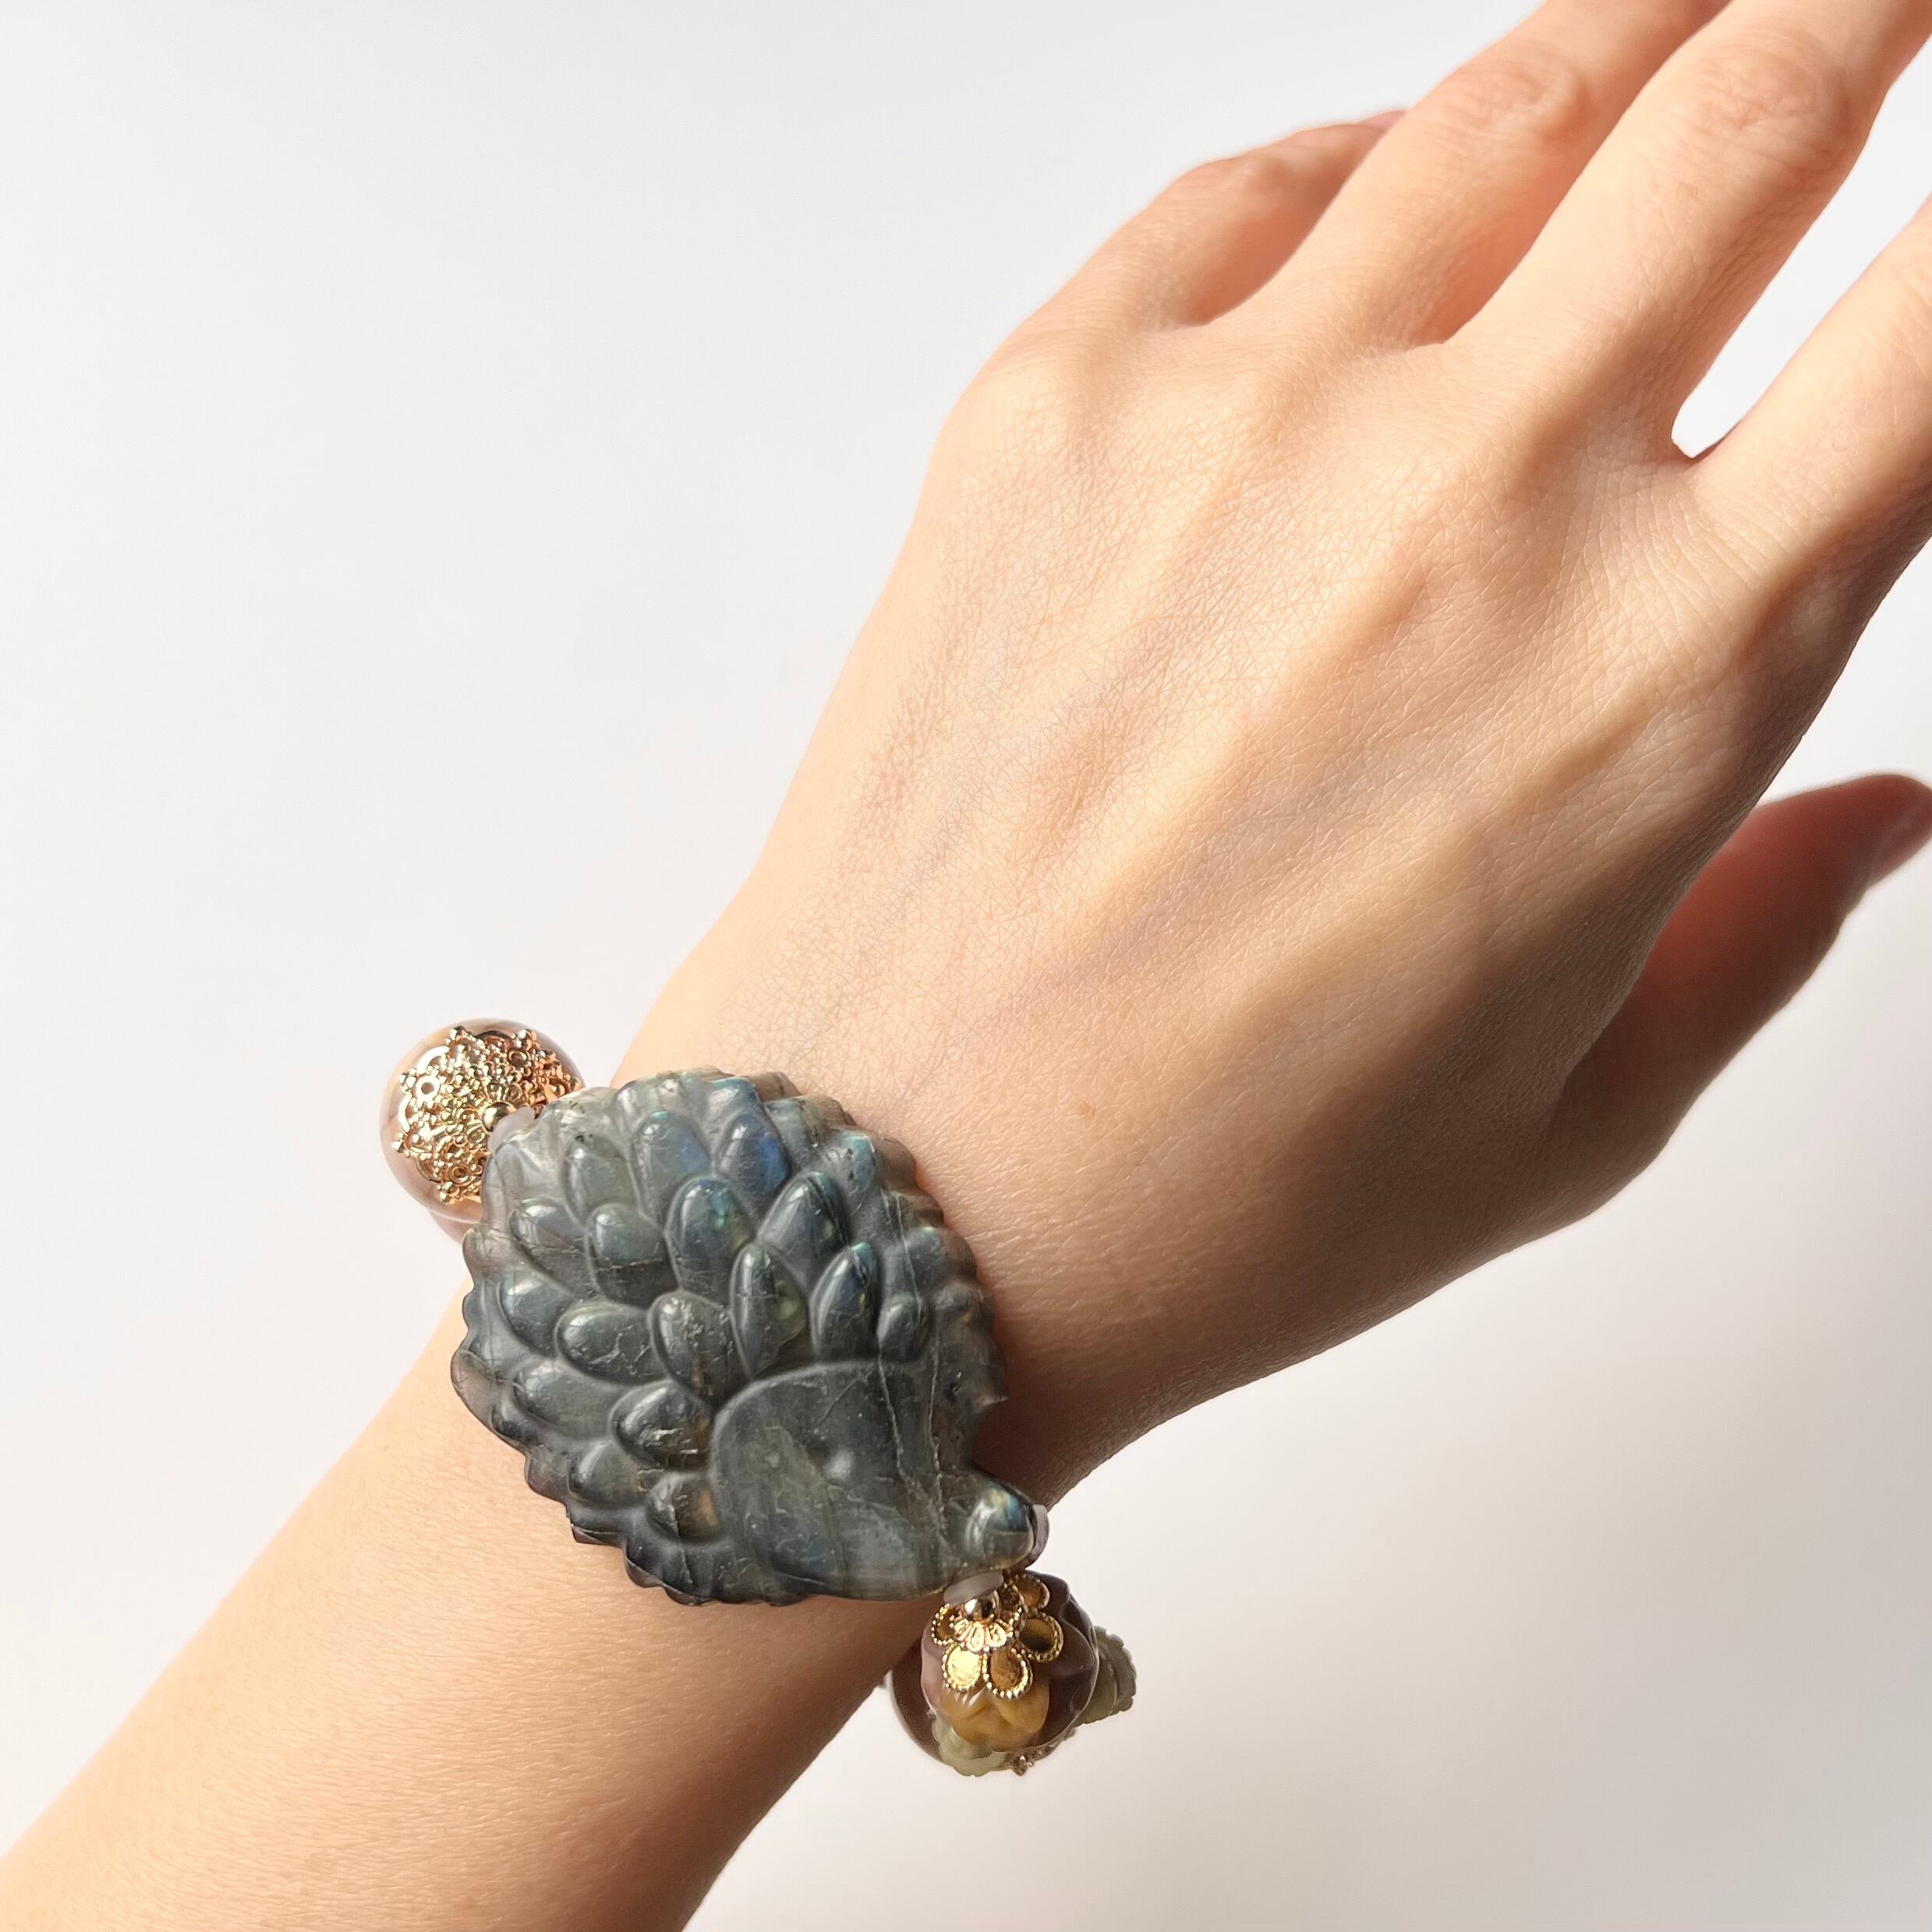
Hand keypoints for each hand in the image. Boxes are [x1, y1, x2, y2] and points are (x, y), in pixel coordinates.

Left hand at [628, 0, 1931, 1501]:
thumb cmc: (1218, 1196)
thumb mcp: (1568, 1123)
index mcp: (1665, 676)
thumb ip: (1752, 932)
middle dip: (1855, 13)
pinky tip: (1394, 198)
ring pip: (1508, 103)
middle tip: (1874, 3)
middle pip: (1747, 110)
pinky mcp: (1051, 404)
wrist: (897, 1189)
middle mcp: (1474, 496)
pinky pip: (1250, 193)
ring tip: (1677, 29)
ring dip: (1635, 32)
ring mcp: (1244, 419)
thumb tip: (1872, 816)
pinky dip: (1362, 165)